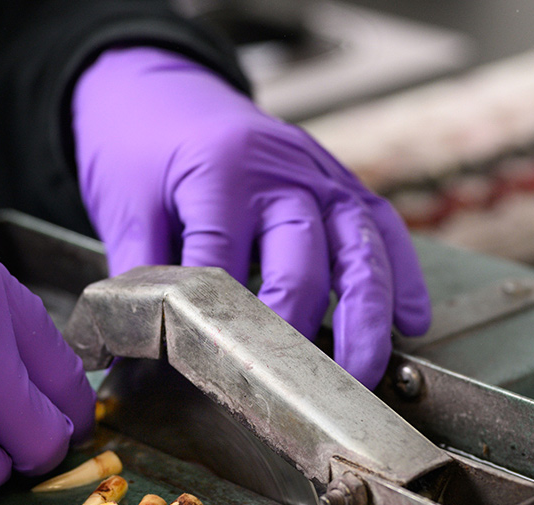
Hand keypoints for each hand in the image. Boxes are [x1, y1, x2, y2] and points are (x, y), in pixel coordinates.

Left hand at [72, 46, 429, 389]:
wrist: (164, 91)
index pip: (225, 260)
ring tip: (363, 373)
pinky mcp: (341, 183)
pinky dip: (401, 277)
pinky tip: (410, 322)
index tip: (217, 371)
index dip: (220, 321)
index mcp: (219, 172)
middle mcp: (280, 172)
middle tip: (296, 386)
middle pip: (302, 260)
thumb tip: (136, 351)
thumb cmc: (142, 148)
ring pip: (359, 249)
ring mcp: (319, 176)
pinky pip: (382, 229)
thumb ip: (137, 276)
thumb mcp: (123, 205)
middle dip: (301, 328)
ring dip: (367, 316)